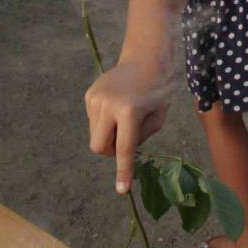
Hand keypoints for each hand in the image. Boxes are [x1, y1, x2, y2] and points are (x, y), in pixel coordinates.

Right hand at [85, 62, 169, 193]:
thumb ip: (140, 138)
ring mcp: (95, 99)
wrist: (145, 58)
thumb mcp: (158, 117)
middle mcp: (107, 105)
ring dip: (108, 135)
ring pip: (95, 134)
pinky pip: (93, 121)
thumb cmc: (158, 88)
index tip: (121, 190)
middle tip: (125, 142)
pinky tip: (116, 108)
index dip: (124, 171)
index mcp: (129, 111)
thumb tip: (122, 152)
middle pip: (99, 146)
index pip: (124, 149)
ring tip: (124, 118)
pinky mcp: (89, 95)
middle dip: (110, 151)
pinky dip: (104, 122)